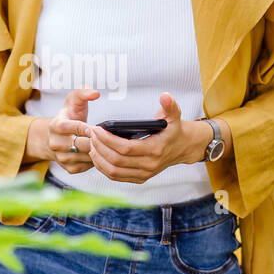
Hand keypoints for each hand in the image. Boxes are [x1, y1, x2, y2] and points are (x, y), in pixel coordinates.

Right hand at [47, 86, 98, 173]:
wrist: (55, 138)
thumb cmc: (68, 117)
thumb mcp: (73, 101)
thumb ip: (83, 93)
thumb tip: (95, 93)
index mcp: (55, 125)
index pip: (74, 127)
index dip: (87, 127)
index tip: (96, 126)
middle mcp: (55, 143)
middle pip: (82, 144)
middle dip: (95, 139)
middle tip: (103, 135)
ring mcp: (61, 157)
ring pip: (87, 156)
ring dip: (97, 149)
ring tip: (101, 142)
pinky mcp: (69, 168)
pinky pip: (88, 165)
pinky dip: (96, 159)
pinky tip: (96, 151)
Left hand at [88, 93, 214, 183]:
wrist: (181, 148)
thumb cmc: (173, 129)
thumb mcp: (174, 115)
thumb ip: (169, 105)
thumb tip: (165, 95)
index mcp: (155, 149)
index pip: (125, 148)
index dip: (108, 140)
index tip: (97, 129)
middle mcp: (149, 165)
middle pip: (116, 160)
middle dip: (100, 147)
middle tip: (91, 134)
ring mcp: (144, 174)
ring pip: (113, 171)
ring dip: (99, 159)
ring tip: (91, 144)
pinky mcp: (139, 178)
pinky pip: (116, 176)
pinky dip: (103, 167)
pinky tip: (97, 156)